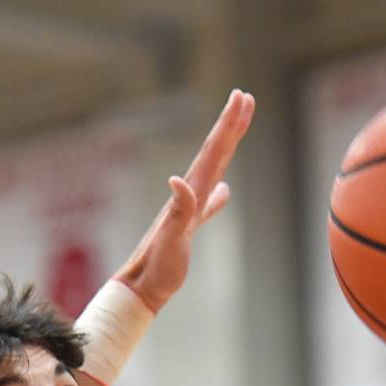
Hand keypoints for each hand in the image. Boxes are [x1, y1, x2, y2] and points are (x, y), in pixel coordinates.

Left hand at [113, 89, 254, 312]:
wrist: (141, 288)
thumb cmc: (156, 268)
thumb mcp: (170, 240)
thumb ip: (180, 211)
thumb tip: (179, 180)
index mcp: (189, 195)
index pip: (213, 153)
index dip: (228, 126)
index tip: (241, 97)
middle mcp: (188, 197)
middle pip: (214, 153)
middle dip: (230, 125)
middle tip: (244, 97)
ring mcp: (188, 211)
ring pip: (213, 170)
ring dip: (226, 147)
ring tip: (236, 127)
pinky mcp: (188, 228)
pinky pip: (208, 202)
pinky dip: (218, 193)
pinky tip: (225, 190)